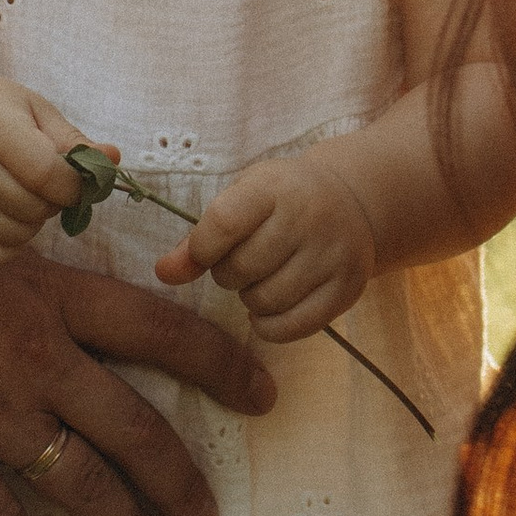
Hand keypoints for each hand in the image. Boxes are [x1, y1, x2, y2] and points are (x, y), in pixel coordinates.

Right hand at [0, 73, 97, 262]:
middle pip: (34, 208)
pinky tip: (8, 218)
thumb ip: (72, 139)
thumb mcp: (31, 109)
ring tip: (23, 197)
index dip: (73, 186)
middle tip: (45, 185)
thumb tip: (113, 159)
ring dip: (33, 223)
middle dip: (53, 203)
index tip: (75, 180)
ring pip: (16, 235)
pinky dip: (11, 245)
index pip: (48, 174)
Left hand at [155, 147, 377, 339]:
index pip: (224, 223)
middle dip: (228, 274)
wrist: (352, 202)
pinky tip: (271, 308)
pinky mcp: (348, 288)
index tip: (205, 252)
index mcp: (275, 187)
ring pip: (266, 301)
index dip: (202, 249)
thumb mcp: (242, 199)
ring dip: (251, 299)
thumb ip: (200, 237)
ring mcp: (333, 254)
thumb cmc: (282, 200)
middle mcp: (309, 217)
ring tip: (261, 279)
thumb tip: (164, 273)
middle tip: (241, 263)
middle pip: (243, 268)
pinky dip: (270, 326)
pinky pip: (293, 328)